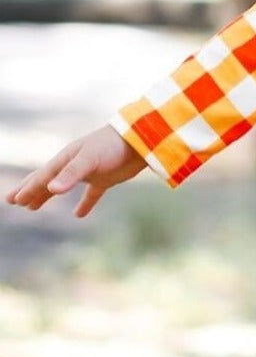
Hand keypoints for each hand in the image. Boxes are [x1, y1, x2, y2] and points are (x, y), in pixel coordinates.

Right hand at [5, 126, 146, 217]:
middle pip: (47, 180)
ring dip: (47, 196)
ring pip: (63, 186)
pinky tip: (78, 215)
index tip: (12, 200)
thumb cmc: (112, 146)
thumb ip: (70, 174)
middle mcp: (74, 165)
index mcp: (67, 159)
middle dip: (30, 190)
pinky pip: (91, 194)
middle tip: (13, 201)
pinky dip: (85, 204)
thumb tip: (51, 189)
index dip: (28, 189)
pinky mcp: (106, 179)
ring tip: (34, 207)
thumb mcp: (89, 159)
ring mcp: (90, 172)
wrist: (141, 141)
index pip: (42, 177)